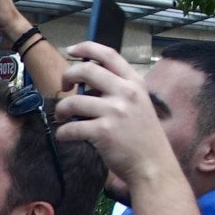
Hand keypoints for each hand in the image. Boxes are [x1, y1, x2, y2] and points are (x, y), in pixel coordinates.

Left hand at [55, 43, 179, 185]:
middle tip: (63, 87)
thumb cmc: (144, 138)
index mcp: (135, 83)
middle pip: (86, 71)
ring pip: (73, 102)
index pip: (109, 55)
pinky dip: (63, 133)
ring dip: (61, 109)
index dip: (87, 48)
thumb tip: (88, 84)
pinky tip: (64, 136)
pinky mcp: (103, 132)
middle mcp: (125, 93)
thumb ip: (120, 90)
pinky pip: (72, 127)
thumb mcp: (140, 105)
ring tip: (61, 117)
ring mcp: (114, 112)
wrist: (153, 166)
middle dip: (67, 76)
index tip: (72, 51)